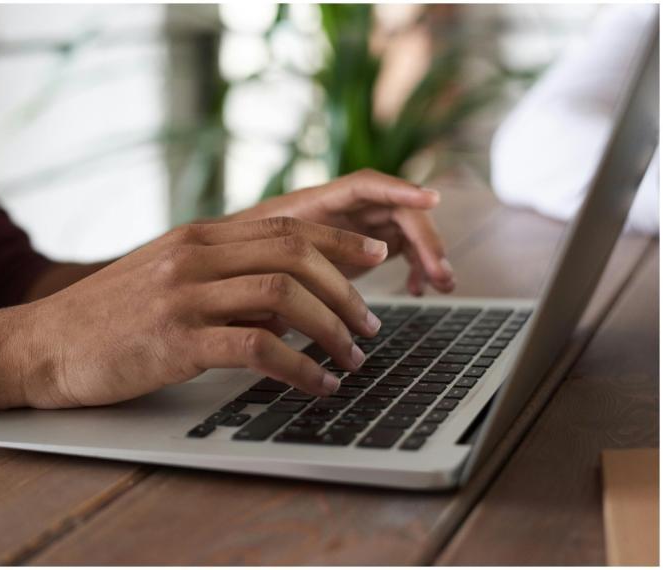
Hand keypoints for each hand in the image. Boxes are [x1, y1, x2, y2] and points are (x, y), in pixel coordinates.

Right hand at [12, 217, 388, 408]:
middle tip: (370, 324)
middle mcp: (194, 256)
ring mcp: (183, 295)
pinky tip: (317, 385)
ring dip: (331, 329)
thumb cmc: (105, 319)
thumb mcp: (165, 280)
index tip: (375, 255)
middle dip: (347, 289)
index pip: (286, 226)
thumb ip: (222, 280)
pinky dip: (299, 368)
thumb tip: (285, 304)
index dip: (340, 239)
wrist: (38, 345)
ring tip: (352, 357)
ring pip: (284, 296)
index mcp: (196, 237)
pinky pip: (257, 348)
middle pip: (295, 254)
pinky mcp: (175, 340)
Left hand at [228, 169, 454, 295]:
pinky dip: (414, 266)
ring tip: (441, 284)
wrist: (232, 263)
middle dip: (425, 238)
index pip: (366, 186)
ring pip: (405, 230)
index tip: (432, 201)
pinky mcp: (363, 246)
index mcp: (318, 201)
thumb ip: (292, 262)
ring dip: (427, 254)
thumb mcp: (261, 259)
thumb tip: (332, 276)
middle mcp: (343, 208)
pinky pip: (400, 249)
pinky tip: (418, 289)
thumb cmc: (241, 255)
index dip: (400, 189)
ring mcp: (356, 226)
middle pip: (397, 210)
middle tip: (440, 272)